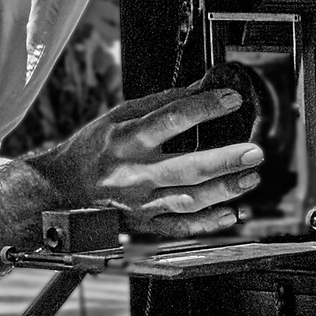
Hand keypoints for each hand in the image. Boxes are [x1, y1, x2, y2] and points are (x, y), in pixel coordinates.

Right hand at [25, 81, 263, 236]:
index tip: (233, 99)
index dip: (205, 107)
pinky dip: (209, 223)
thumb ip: (161, 103)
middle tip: (255, 152)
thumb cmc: (92, 149)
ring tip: (251, 178)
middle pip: (188, 168)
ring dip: (225, 190)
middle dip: (226, 160)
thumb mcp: (118, 116)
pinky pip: (181, 227)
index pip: (171, 119)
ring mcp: (141, 202)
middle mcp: (135, 172)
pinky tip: (232, 213)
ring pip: (190, 200)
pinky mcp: (144, 224)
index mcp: (126, 139)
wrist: (61, 191)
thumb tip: (202, 88)